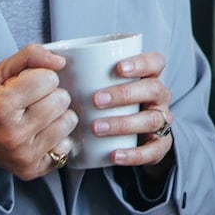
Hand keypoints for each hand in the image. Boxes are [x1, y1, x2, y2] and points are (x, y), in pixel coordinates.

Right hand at [0, 45, 74, 180]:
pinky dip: (56, 138)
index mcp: (2, 106)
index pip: (49, 79)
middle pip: (62, 100)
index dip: (41, 77)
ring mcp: (24, 155)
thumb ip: (30, 56)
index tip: (28, 84)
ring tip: (37, 116)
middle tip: (32, 101)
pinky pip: (66, 146)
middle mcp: (14, 134)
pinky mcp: (32, 169)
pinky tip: (39, 134)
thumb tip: (61, 62)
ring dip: (57, 115)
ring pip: (68, 121)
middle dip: (50, 95)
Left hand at [75, 48, 177, 179]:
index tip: (118, 68)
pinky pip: (153, 150)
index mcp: (148, 76)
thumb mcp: (96, 84)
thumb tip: (53, 59)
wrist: (121, 137)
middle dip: (125, 94)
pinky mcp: (160, 145)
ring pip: (151, 120)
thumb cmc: (102, 102)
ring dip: (124, 123)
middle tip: (96, 100)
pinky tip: (114, 155)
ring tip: (96, 128)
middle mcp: (158, 97)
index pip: (155, 62)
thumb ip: (76, 70)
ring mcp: (161, 120)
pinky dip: (134, 154)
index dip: (141, 63)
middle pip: (152, 89)